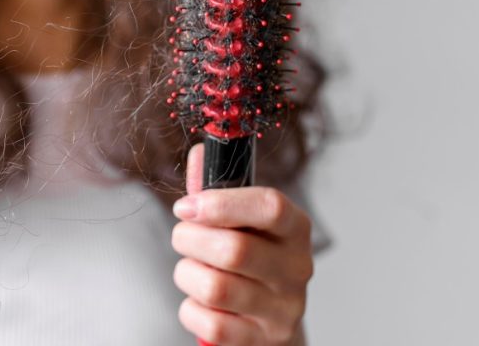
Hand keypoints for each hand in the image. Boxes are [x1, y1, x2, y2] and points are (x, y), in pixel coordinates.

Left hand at [171, 144, 311, 344]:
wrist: (268, 319)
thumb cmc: (248, 258)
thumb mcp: (239, 220)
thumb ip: (216, 187)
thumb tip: (200, 151)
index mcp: (294, 228)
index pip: (270, 207)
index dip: (222, 203)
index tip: (186, 206)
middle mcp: (297, 269)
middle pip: (235, 250)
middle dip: (190, 239)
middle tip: (182, 236)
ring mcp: (283, 309)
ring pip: (216, 288)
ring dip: (187, 274)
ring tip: (191, 269)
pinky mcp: (263, 340)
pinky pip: (209, 323)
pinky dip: (190, 309)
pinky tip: (199, 300)